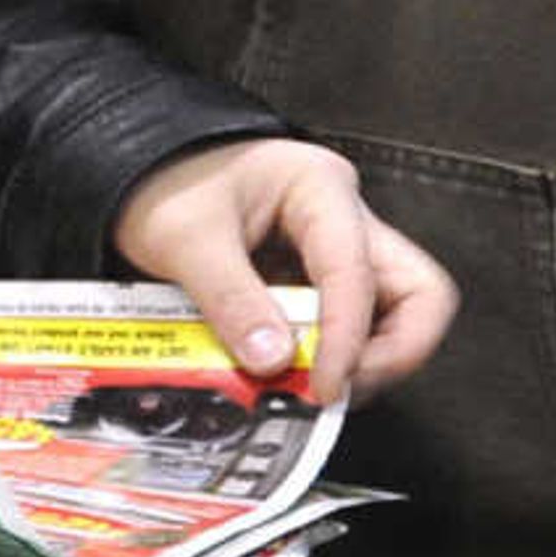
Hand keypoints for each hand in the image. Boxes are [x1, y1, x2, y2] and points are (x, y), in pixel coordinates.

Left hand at [109, 137, 458, 406]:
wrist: (138, 167)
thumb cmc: (165, 182)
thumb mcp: (185, 238)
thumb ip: (230, 298)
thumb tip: (273, 360)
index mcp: (320, 189)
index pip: (357, 273)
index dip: (347, 339)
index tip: (325, 386)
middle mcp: (343, 219)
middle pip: (417, 293)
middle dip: (390, 352)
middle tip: (336, 389)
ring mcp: (334, 252)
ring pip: (391, 316)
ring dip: (358, 360)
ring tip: (305, 389)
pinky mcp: (314, 283)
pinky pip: (342, 328)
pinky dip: (324, 358)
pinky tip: (288, 376)